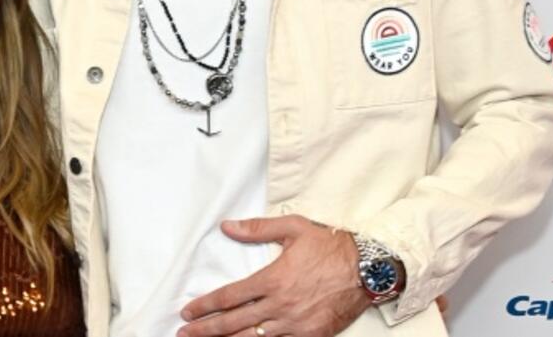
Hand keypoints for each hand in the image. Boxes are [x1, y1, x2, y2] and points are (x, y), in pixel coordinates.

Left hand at [179, 215, 367, 336]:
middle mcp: (280, 305)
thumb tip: (227, 227)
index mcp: (273, 279)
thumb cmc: (331, 246)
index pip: (230, 296)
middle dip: (206, 330)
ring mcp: (295, 324)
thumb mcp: (293, 228)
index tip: (188, 311)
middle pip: (234, 322)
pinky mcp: (311, 336)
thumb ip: (257, 229)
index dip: (206, 306)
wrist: (368, 269)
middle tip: (184, 334)